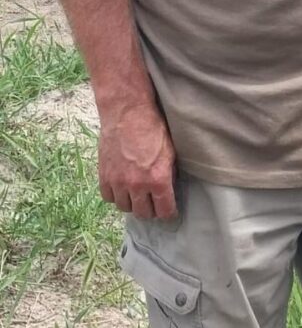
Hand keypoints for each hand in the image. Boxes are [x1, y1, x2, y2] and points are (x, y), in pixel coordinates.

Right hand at [98, 102, 177, 218]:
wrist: (127, 113)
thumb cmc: (153, 129)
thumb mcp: (171, 153)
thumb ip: (169, 176)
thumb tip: (169, 191)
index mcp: (158, 180)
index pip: (164, 212)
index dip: (168, 213)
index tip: (169, 210)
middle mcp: (137, 185)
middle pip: (143, 213)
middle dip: (151, 210)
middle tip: (153, 203)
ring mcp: (118, 181)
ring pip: (125, 208)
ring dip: (132, 204)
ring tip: (137, 195)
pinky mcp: (104, 175)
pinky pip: (108, 197)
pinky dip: (116, 196)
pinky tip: (122, 188)